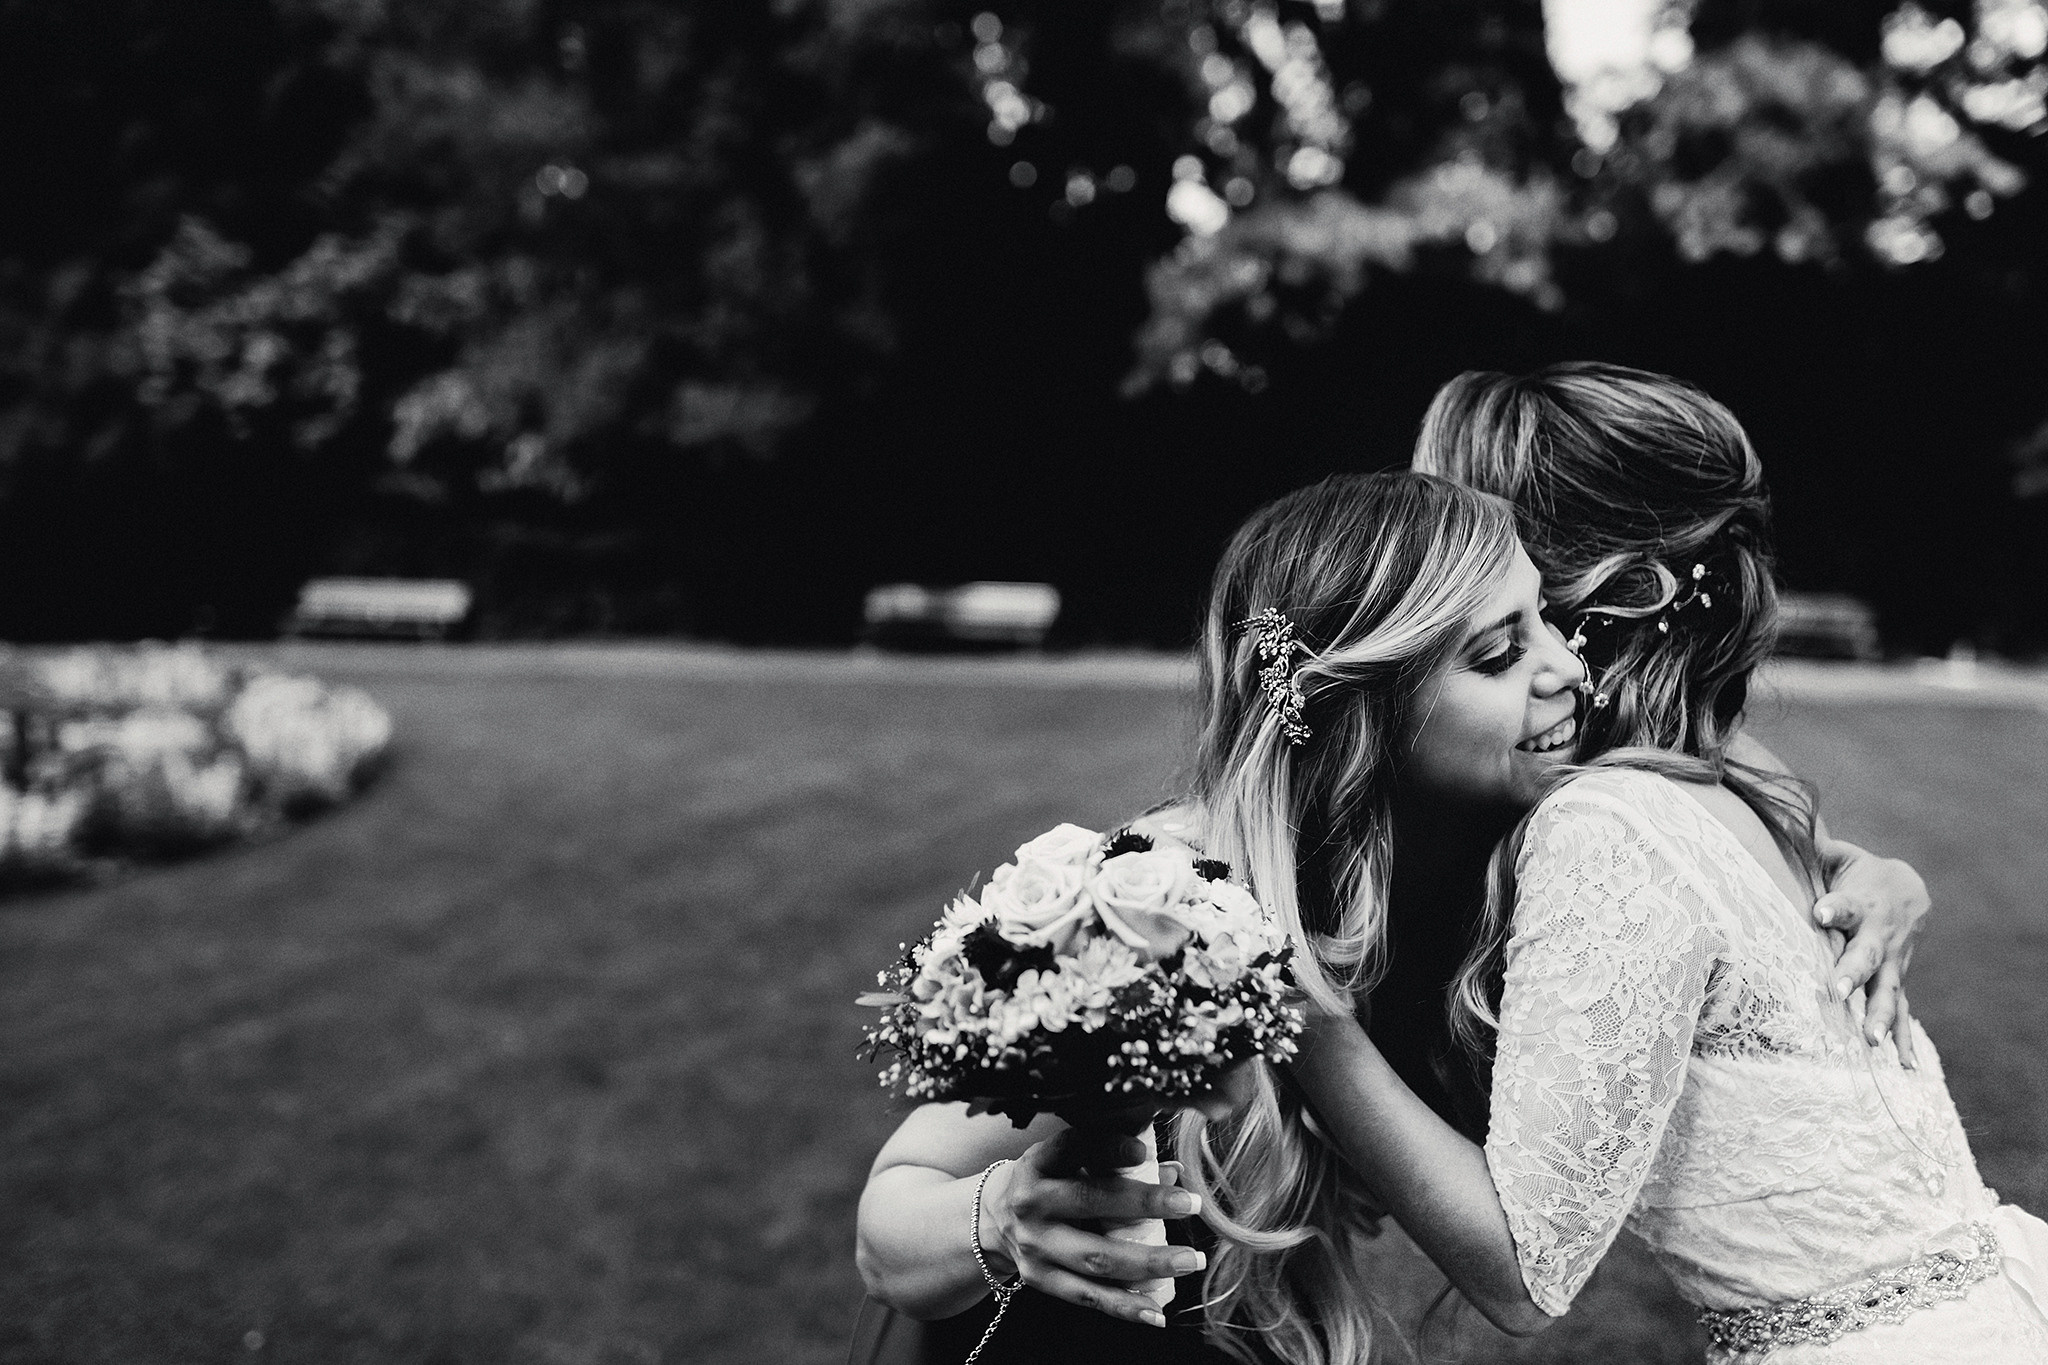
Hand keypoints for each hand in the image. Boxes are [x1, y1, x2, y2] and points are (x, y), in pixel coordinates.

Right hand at [980, 1128, 1206, 1327]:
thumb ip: (1115, 1163)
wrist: (993, 1220)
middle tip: (1189, 1204)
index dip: (1108, 1149)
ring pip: (1095, 1257)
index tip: (1144, 1151)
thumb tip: (1175, 1174)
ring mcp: (1034, 1245)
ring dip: (1147, 1262)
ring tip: (1187, 1260)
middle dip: (1143, 1204)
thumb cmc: (1046, 1182)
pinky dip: (1123, 1307)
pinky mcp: (1039, 1279)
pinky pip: (1086, 1297)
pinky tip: (1155, 1312)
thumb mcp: (1067, 1162)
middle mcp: (1032, 1202)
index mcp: (1039, 1163)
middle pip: (1089, 1201)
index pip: (1072, 1147)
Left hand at [1814, 844, 1927, 1066]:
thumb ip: (1810, 848)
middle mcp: (1878, 938)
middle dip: (1853, 972)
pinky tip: (1906, 1068)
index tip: (1820, 910)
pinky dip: (1906, 1040)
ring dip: (1880, 1016)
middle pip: (1866, 955)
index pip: (1846, 905)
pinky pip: (1903, 1014)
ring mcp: (1891, 964)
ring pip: (1887, 991)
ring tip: (1872, 1041)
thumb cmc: (1855, 873)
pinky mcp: (1896, 982)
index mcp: (1861, 904)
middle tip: (1837, 988)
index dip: (1835, 907)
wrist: (1907, 890)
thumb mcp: (1837, 856)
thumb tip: (1778, 818)